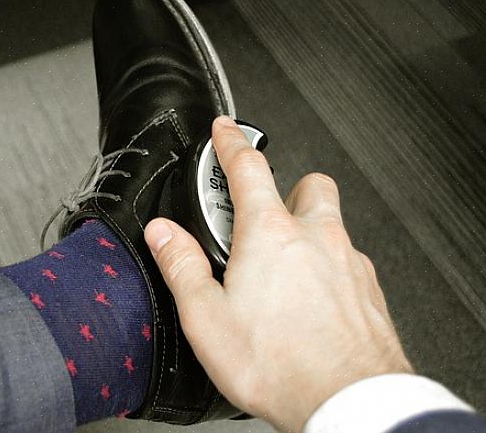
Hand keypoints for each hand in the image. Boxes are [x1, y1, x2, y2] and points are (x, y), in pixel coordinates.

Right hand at [144, 115, 412, 432]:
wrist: (348, 402)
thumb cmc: (280, 363)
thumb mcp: (206, 317)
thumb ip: (181, 265)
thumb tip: (163, 234)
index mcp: (270, 234)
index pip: (248, 168)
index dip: (231, 142)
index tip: (226, 129)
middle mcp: (316, 238)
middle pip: (308, 184)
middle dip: (285, 188)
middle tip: (261, 214)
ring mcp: (349, 262)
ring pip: (331, 225)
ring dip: (306, 232)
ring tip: (280, 271)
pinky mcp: (369, 291)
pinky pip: (348, 262)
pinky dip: (327, 269)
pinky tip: (310, 303)